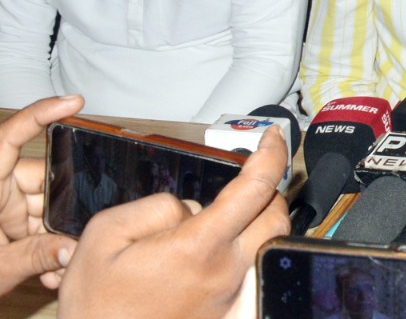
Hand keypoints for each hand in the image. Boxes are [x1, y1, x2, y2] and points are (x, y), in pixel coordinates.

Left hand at [0, 95, 82, 292]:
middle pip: (43, 180)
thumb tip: (74, 247)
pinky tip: (51, 271)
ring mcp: (0, 208)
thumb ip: (33, 257)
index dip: (40, 114)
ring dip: (59, 236)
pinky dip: (49, 246)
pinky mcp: (7, 225)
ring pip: (45, 207)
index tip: (73, 101)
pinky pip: (37, 226)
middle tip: (81, 236)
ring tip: (62, 267)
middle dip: (67, 208)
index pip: (8, 138)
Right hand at [57, 127, 288, 318]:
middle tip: (246, 179)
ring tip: (230, 215)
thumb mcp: (104, 236)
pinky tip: (223, 252)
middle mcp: (226, 271)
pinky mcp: (230, 312)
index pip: (256, 187)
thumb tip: (188, 207)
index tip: (272, 137)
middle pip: (276, 215)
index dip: (271, 154)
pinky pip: (256, 273)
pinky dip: (251, 253)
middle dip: (267, 190)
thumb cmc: (96, 306)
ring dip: (261, 221)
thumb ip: (154, 206)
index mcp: (199, 246)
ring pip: (271, 243)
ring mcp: (233, 295)